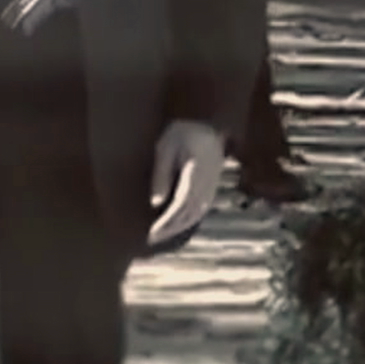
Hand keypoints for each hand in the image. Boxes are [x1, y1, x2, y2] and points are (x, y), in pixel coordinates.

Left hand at [148, 121, 226, 246]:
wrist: (207, 125)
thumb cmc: (183, 133)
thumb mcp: (165, 147)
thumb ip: (161, 174)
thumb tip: (155, 203)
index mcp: (195, 172)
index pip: (181, 204)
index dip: (167, 222)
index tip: (152, 232)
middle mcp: (207, 183)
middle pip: (190, 214)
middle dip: (171, 229)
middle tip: (152, 238)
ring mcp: (212, 185)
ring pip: (197, 214)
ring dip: (180, 227)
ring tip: (162, 234)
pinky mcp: (212, 186)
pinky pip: (202, 209)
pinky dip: (189, 220)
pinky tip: (178, 224)